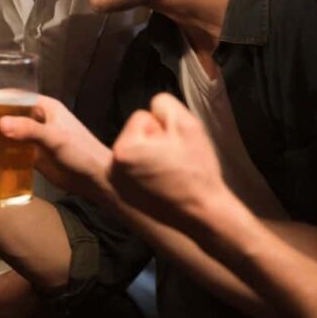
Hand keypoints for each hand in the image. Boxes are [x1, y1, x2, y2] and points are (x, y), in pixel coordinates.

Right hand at [0, 95, 110, 199]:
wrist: (96, 180)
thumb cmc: (80, 152)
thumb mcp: (54, 138)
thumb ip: (29, 130)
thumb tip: (0, 122)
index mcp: (44, 106)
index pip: (15, 95)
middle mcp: (37, 118)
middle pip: (9, 113)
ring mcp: (35, 137)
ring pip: (9, 131)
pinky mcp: (33, 154)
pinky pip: (12, 149)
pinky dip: (0, 150)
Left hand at [109, 93, 229, 229]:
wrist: (204, 213)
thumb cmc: (196, 171)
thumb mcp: (187, 125)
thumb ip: (164, 104)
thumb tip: (153, 105)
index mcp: (123, 150)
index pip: (141, 117)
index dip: (163, 129)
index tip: (174, 148)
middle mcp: (112, 167)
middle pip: (136, 134)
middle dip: (155, 142)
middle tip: (174, 161)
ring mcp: (117, 183)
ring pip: (137, 151)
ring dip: (152, 156)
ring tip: (171, 173)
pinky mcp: (125, 195)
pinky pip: (136, 169)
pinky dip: (149, 172)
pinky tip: (165, 183)